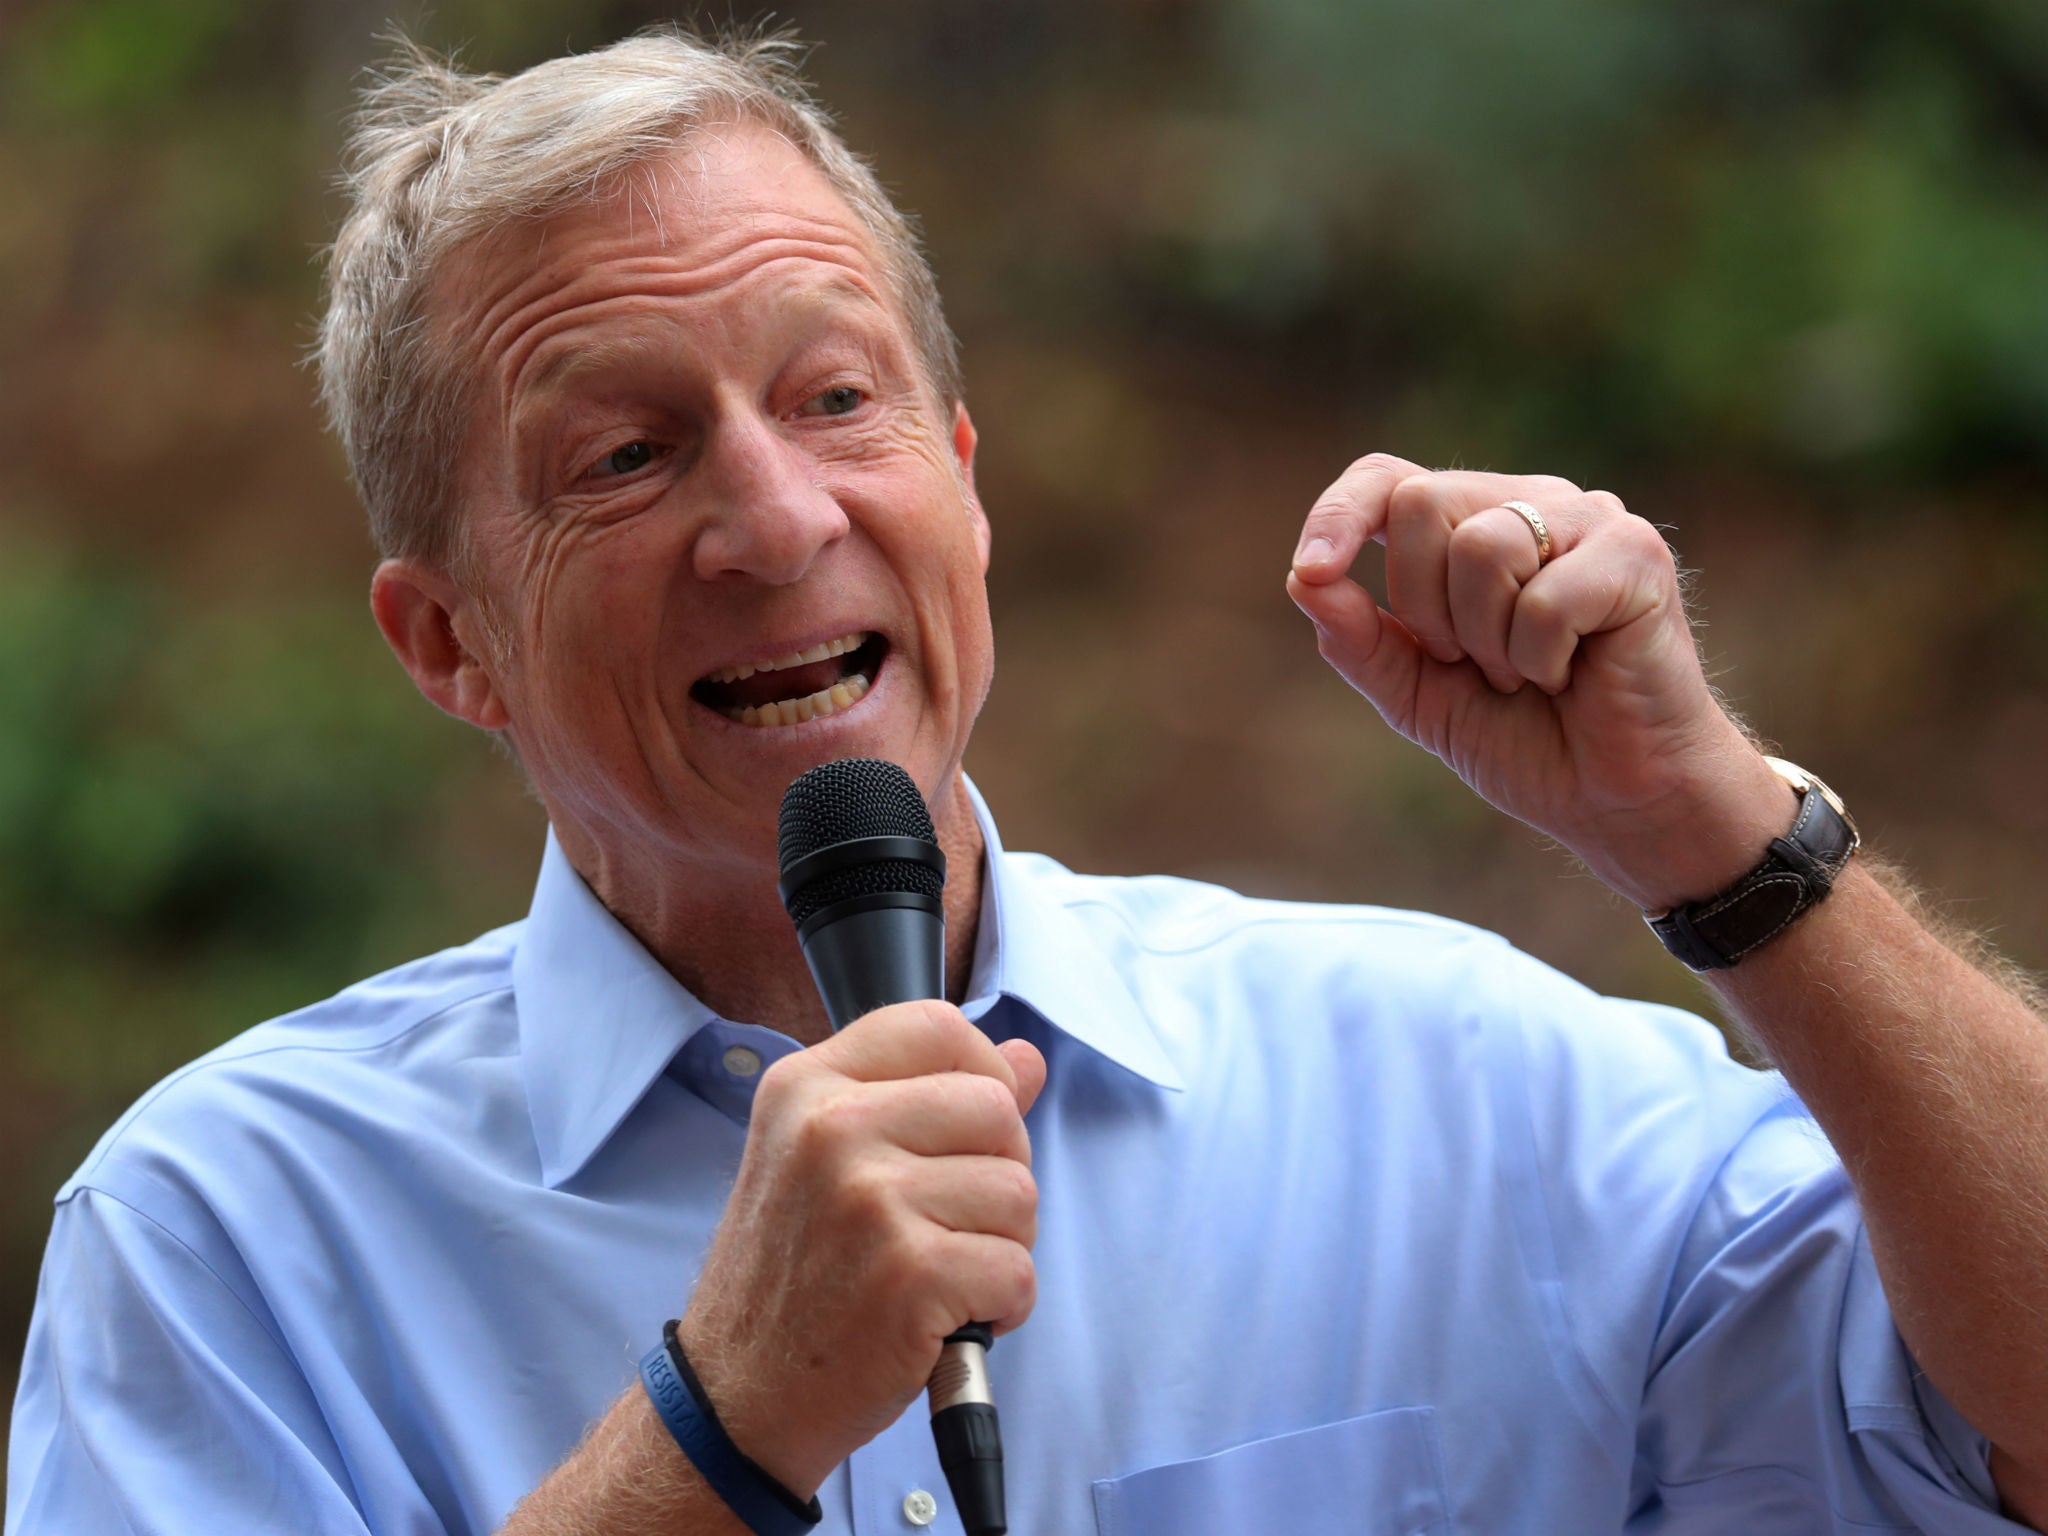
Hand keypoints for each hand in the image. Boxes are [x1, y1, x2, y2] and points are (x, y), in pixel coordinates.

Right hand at [675, 1002, 1044, 1497]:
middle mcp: (833, 1129)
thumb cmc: (791, 1277)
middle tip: (948, 1224)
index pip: (938, 1027)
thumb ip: (925, 1097)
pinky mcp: (909, 1274)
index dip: (982, 1073)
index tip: (969, 1131)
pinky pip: (1018, 1270)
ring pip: (1019, 1192)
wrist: (737, 1395)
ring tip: (939, 1273)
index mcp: (808, 1086)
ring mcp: (871, 1200)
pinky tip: (945, 1317)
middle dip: (999, 1173)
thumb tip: (1027, 1058)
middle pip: (997, 1108)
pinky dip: (1002, 1306)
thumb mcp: (828, 1160)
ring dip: (1002, 1246)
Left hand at [1285, 453, 1792, 910]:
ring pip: (1480, 546)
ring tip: (1529, 673)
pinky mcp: (1638, 553)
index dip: (1338, 514)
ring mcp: (1589, 520)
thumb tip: (1303, 580)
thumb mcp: (1417, 695)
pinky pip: (1543, 599)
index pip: (1386, 480)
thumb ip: (1359, 639)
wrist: (1616, 800)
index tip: (1312, 571)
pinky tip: (1574, 675)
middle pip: (1421, 503)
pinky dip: (1540, 659)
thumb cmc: (1526, 737)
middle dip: (1424, 606)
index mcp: (1472, 526)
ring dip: (1488, 640)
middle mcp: (1529, 505)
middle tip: (1472, 662)